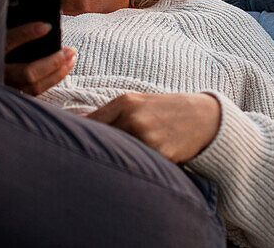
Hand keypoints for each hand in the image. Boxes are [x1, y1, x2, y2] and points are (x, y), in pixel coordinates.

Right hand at [4, 22, 76, 95]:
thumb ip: (10, 28)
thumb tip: (38, 20)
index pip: (8, 42)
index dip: (28, 34)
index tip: (48, 25)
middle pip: (28, 72)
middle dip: (53, 61)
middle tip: (70, 49)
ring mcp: (2, 89)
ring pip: (34, 86)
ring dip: (57, 72)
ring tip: (71, 58)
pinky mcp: (10, 97)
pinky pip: (34, 92)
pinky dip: (51, 80)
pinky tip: (61, 70)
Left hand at [86, 92, 220, 162]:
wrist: (205, 118)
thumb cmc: (166, 110)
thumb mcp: (137, 103)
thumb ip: (110, 113)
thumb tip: (78, 125)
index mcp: (124, 102)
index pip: (89, 122)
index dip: (78, 134)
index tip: (69, 143)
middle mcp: (133, 118)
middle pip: (101, 140)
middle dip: (93, 152)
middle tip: (84, 161)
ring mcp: (147, 137)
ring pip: (118, 156)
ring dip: (114, 164)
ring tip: (112, 168)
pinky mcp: (161, 154)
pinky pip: (140, 166)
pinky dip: (136, 170)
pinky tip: (138, 171)